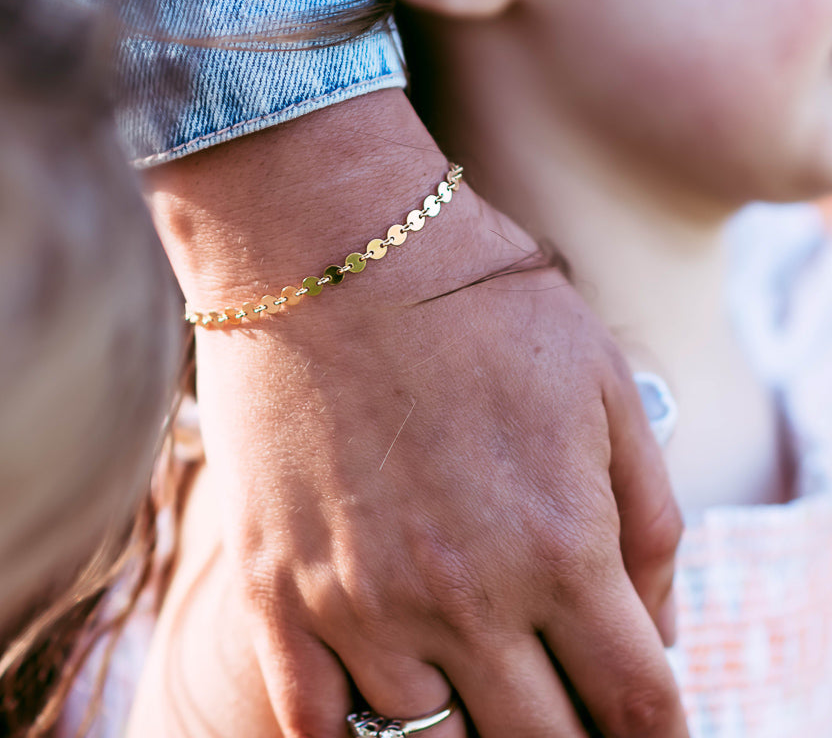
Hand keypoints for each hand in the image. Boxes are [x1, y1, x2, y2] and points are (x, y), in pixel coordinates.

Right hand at [147, 89, 686, 737]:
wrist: (326, 242)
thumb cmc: (473, 299)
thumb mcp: (605, 386)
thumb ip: (647, 521)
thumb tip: (657, 628)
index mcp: (560, 546)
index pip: (637, 709)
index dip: (653, 737)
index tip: (641, 732)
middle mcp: (462, 597)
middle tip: (558, 705)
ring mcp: (358, 601)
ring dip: (466, 731)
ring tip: (472, 689)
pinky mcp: (273, 586)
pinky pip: (313, 727)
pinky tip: (379, 710)